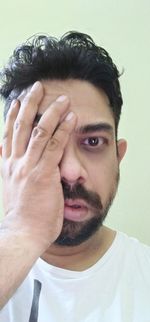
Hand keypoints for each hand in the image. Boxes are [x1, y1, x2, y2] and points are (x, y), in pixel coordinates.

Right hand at [1, 81, 76, 250]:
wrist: (23, 233)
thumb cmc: (21, 214)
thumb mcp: (10, 189)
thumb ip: (10, 170)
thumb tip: (3, 155)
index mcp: (8, 165)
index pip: (9, 134)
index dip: (13, 116)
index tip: (17, 101)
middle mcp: (16, 162)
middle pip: (22, 126)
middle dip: (30, 104)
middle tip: (37, 87)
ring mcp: (29, 167)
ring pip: (39, 132)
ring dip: (51, 112)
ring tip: (62, 98)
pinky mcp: (44, 174)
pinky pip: (55, 146)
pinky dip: (63, 130)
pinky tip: (71, 117)